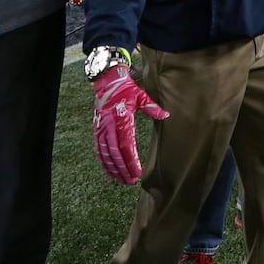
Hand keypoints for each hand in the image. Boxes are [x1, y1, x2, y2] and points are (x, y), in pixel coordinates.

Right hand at [91, 65, 167, 184]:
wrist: (107, 82)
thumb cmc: (126, 89)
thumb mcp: (140, 96)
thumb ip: (152, 107)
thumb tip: (166, 115)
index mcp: (121, 119)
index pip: (126, 145)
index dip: (131, 160)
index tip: (137, 172)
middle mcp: (109, 127)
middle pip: (115, 153)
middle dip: (123, 169)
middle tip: (131, 181)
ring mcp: (101, 130)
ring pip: (105, 154)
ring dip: (113, 169)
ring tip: (122, 180)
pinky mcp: (97, 131)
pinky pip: (99, 150)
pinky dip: (104, 162)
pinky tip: (110, 172)